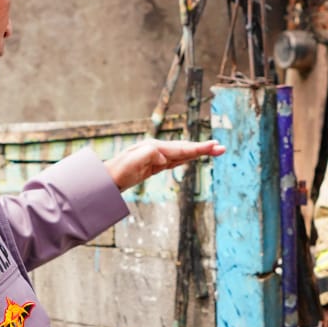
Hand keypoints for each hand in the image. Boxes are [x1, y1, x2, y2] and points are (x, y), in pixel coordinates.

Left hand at [105, 139, 225, 191]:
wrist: (105, 180)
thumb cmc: (117, 172)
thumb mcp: (132, 163)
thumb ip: (148, 156)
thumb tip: (164, 157)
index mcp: (155, 149)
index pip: (181, 149)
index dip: (198, 148)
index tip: (214, 146)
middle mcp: (156, 150)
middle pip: (184, 149)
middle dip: (203, 149)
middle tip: (221, 148)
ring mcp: (155, 157)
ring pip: (181, 153)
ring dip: (197, 152)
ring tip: (214, 150)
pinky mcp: (153, 166)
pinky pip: (175, 160)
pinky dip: (186, 157)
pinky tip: (191, 156)